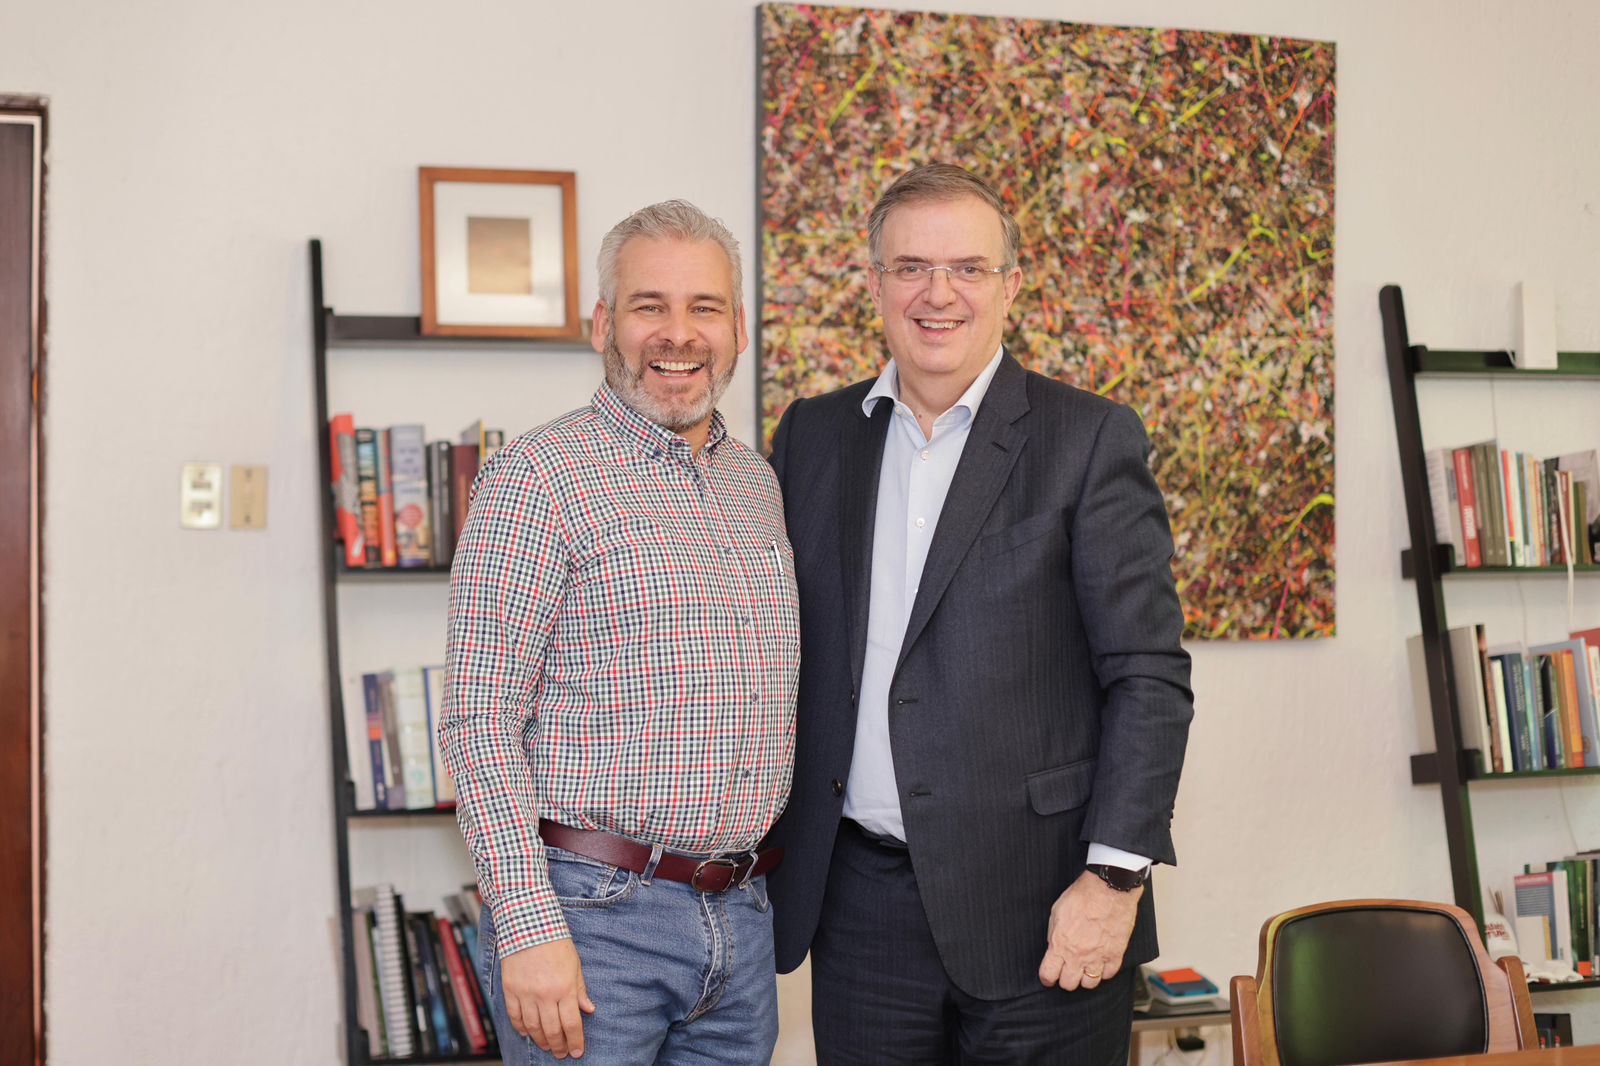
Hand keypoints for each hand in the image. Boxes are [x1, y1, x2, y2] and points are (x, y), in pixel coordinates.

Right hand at [501, 938, 596, 1058]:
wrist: (529, 926)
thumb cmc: (555, 942)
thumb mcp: (575, 965)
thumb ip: (580, 989)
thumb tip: (588, 1010)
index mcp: (564, 988)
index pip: (571, 1024)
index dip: (575, 1041)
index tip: (577, 1051)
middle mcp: (545, 995)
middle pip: (552, 1031)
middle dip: (558, 1046)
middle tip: (562, 1054)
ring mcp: (526, 994)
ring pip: (533, 1028)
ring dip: (541, 1041)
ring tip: (547, 1046)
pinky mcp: (511, 990)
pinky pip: (515, 1017)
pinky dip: (522, 1028)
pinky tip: (528, 1033)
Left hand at [1038, 869, 1141, 990]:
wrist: (1107, 889)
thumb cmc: (1082, 896)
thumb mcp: (1056, 913)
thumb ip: (1054, 935)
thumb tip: (1054, 947)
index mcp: (1060, 945)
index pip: (1049, 974)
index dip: (1047, 978)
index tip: (1048, 977)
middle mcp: (1078, 956)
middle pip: (1069, 984)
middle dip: (1065, 978)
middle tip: (1067, 971)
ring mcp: (1098, 957)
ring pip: (1089, 984)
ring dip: (1085, 977)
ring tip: (1085, 968)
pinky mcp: (1115, 954)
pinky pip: (1108, 974)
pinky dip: (1104, 971)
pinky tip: (1101, 963)